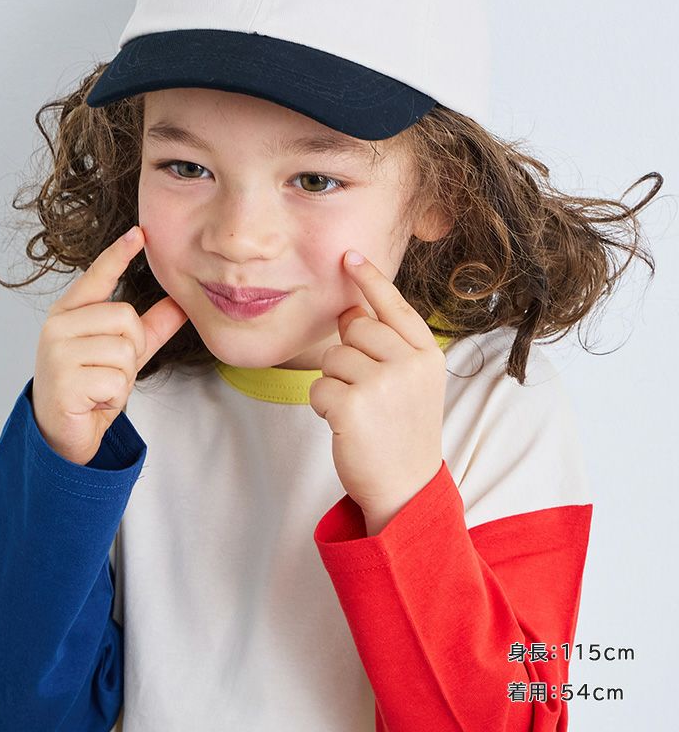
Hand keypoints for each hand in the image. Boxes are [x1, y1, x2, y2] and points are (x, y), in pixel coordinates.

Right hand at [32, 226, 187, 464]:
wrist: (60, 431)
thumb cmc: (90, 384)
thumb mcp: (124, 352)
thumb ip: (150, 327)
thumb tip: (181, 303)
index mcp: (70, 311)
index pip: (97, 276)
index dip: (118, 254)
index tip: (139, 233)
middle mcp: (58, 326)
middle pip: (125, 317)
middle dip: (133, 348)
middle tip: (112, 369)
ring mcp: (57, 353)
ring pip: (123, 351)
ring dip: (124, 377)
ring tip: (102, 385)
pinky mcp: (63, 381)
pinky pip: (115, 380)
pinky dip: (115, 396)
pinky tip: (95, 400)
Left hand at [308, 250, 446, 529]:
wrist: (406, 490)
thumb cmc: (403, 433)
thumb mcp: (410, 383)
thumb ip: (387, 345)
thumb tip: (349, 311)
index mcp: (427, 354)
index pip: (394, 306)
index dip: (370, 279)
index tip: (349, 256)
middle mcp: (409, 363)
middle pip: (355, 329)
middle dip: (348, 356)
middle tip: (365, 392)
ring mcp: (383, 383)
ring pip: (332, 357)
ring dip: (334, 384)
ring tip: (358, 411)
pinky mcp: (353, 405)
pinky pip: (318, 386)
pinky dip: (322, 405)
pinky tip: (344, 425)